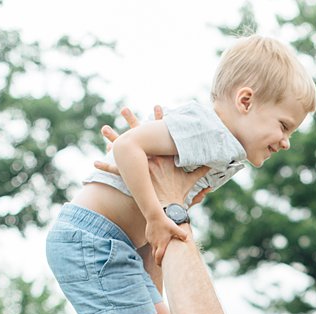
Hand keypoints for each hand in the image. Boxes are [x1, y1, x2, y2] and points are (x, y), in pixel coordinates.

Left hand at [95, 106, 212, 207]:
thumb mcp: (193, 180)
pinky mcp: (129, 178)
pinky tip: (95, 162)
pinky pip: (114, 170)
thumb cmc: (180, 194)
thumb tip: (220, 163)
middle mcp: (147, 156)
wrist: (168, 207)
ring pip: (122, 149)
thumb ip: (204, 170)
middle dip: (131, 120)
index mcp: (161, 154)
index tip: (156, 105)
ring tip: (104, 128)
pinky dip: (105, 166)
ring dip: (113, 138)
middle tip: (124, 108)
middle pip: (137, 134)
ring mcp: (136, 166)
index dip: (158, 118)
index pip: (159, 131)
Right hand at [144, 212, 188, 263]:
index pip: (158, 257)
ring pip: (153, 248)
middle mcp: (155, 243)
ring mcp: (150, 240)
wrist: (154, 216)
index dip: (159, 263)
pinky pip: (151, 242)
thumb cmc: (165, 222)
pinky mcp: (148, 236)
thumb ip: (182, 234)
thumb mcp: (175, 228)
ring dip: (157, 250)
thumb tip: (188, 239)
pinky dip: (155, 243)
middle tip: (162, 262)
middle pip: (154, 255)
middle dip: (157, 259)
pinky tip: (159, 239)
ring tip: (162, 249)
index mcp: (161, 244)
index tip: (161, 266)